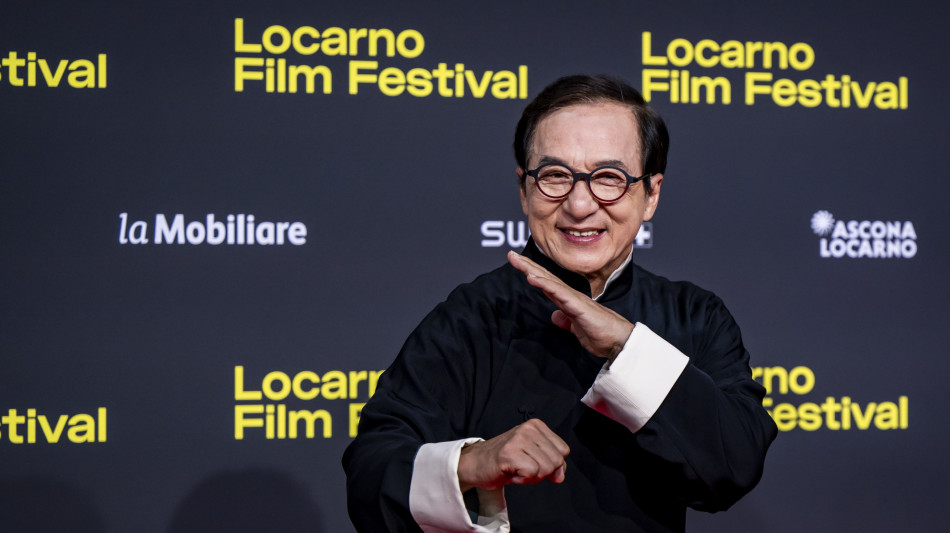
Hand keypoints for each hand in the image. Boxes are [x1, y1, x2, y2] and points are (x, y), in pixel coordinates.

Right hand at [457, 418, 569, 491]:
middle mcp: (529, 428)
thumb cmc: (504, 460)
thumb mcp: (533, 456)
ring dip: (531, 477)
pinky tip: (510, 473)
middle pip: (557, 461)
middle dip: (542, 472)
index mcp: (536, 425)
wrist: (474, 464)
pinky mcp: (509, 453)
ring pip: (546, 469)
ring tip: (515, 469)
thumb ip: (551, 463)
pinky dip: (522, 480)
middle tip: (522, 467)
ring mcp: (518, 439)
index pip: (563, 450)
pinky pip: (532, 473)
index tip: (532, 462)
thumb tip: (560, 476)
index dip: (552, 464)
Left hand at [507, 251, 633, 360]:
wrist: (618, 341)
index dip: (532, 273)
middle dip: (527, 266)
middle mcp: (569, 296)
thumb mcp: (576, 328)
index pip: (546, 284)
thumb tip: (554, 317)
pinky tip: (533, 278)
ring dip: (532, 271)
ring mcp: (574, 299)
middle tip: (511, 255)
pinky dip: (545, 284)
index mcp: (568, 301)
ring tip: (517, 261)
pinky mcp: (578, 306)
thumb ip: (566, 321)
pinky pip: (559, 293)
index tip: (518, 263)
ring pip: (549, 281)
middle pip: (545, 277)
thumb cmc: (600, 334)